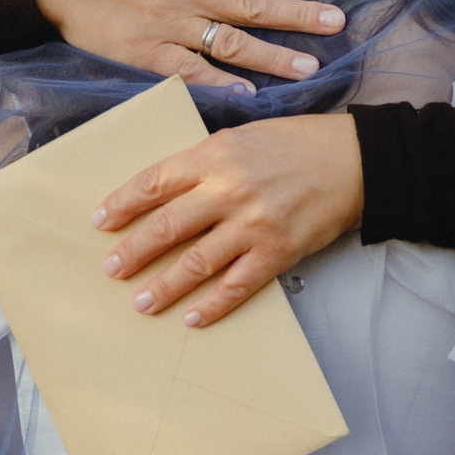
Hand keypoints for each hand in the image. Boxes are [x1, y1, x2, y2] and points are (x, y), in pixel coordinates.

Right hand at [31, 0, 343, 89]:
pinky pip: (188, 73)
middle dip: (298, 16)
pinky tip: (248, 96)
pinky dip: (218, 84)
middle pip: (253, 7)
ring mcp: (167, 27)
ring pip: (229, 44)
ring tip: (311, 67)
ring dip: (272, 56)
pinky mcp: (144, 54)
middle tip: (337, 23)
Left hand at [92, 114, 363, 325]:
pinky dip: (211, 305)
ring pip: (196, 262)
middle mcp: (229, 189)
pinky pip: (237, 286)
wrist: (354, 160)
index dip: (122, 203)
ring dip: (164, 286)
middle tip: (111, 269)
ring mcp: (254, 224)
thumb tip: (165, 190)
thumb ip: (205, 162)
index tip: (100, 222)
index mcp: (215, 154)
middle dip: (133, 251)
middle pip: (167, 226)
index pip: (154, 181)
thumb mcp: (242, 137)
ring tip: (141, 302)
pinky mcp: (278, 252)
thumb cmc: (296, 144)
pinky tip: (191, 317)